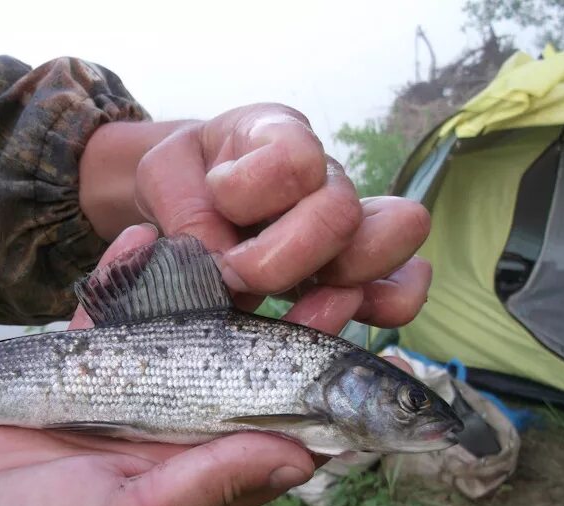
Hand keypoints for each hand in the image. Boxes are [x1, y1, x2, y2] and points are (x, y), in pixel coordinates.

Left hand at [80, 104, 431, 334]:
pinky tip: (343, 311)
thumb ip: (181, 206)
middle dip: (277, 260)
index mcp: (276, 136)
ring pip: (383, 244)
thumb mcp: (164, 175)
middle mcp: (324, 176)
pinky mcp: (356, 274)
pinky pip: (399, 290)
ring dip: (332, 284)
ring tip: (289, 298)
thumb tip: (217, 255)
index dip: (247, 192)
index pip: (291, 158)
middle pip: (338, 213)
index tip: (215, 203)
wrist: (196, 198)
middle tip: (234, 275)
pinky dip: (384, 306)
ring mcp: (349, 226)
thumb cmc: (187, 181)